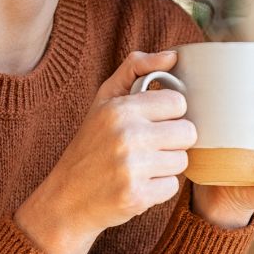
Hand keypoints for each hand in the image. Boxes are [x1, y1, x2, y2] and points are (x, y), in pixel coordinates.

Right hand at [15, 50, 195, 253]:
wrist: (66, 198)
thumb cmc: (90, 145)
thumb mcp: (104, 100)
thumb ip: (136, 68)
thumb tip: (173, 55)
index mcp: (120, 109)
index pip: (178, 103)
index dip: (169, 114)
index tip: (153, 122)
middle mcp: (127, 135)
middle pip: (187, 132)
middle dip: (172, 141)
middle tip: (149, 146)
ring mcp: (132, 168)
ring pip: (182, 161)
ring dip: (166, 165)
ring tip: (141, 166)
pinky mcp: (137, 196)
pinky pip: (173, 187)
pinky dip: (158, 188)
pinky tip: (137, 184)